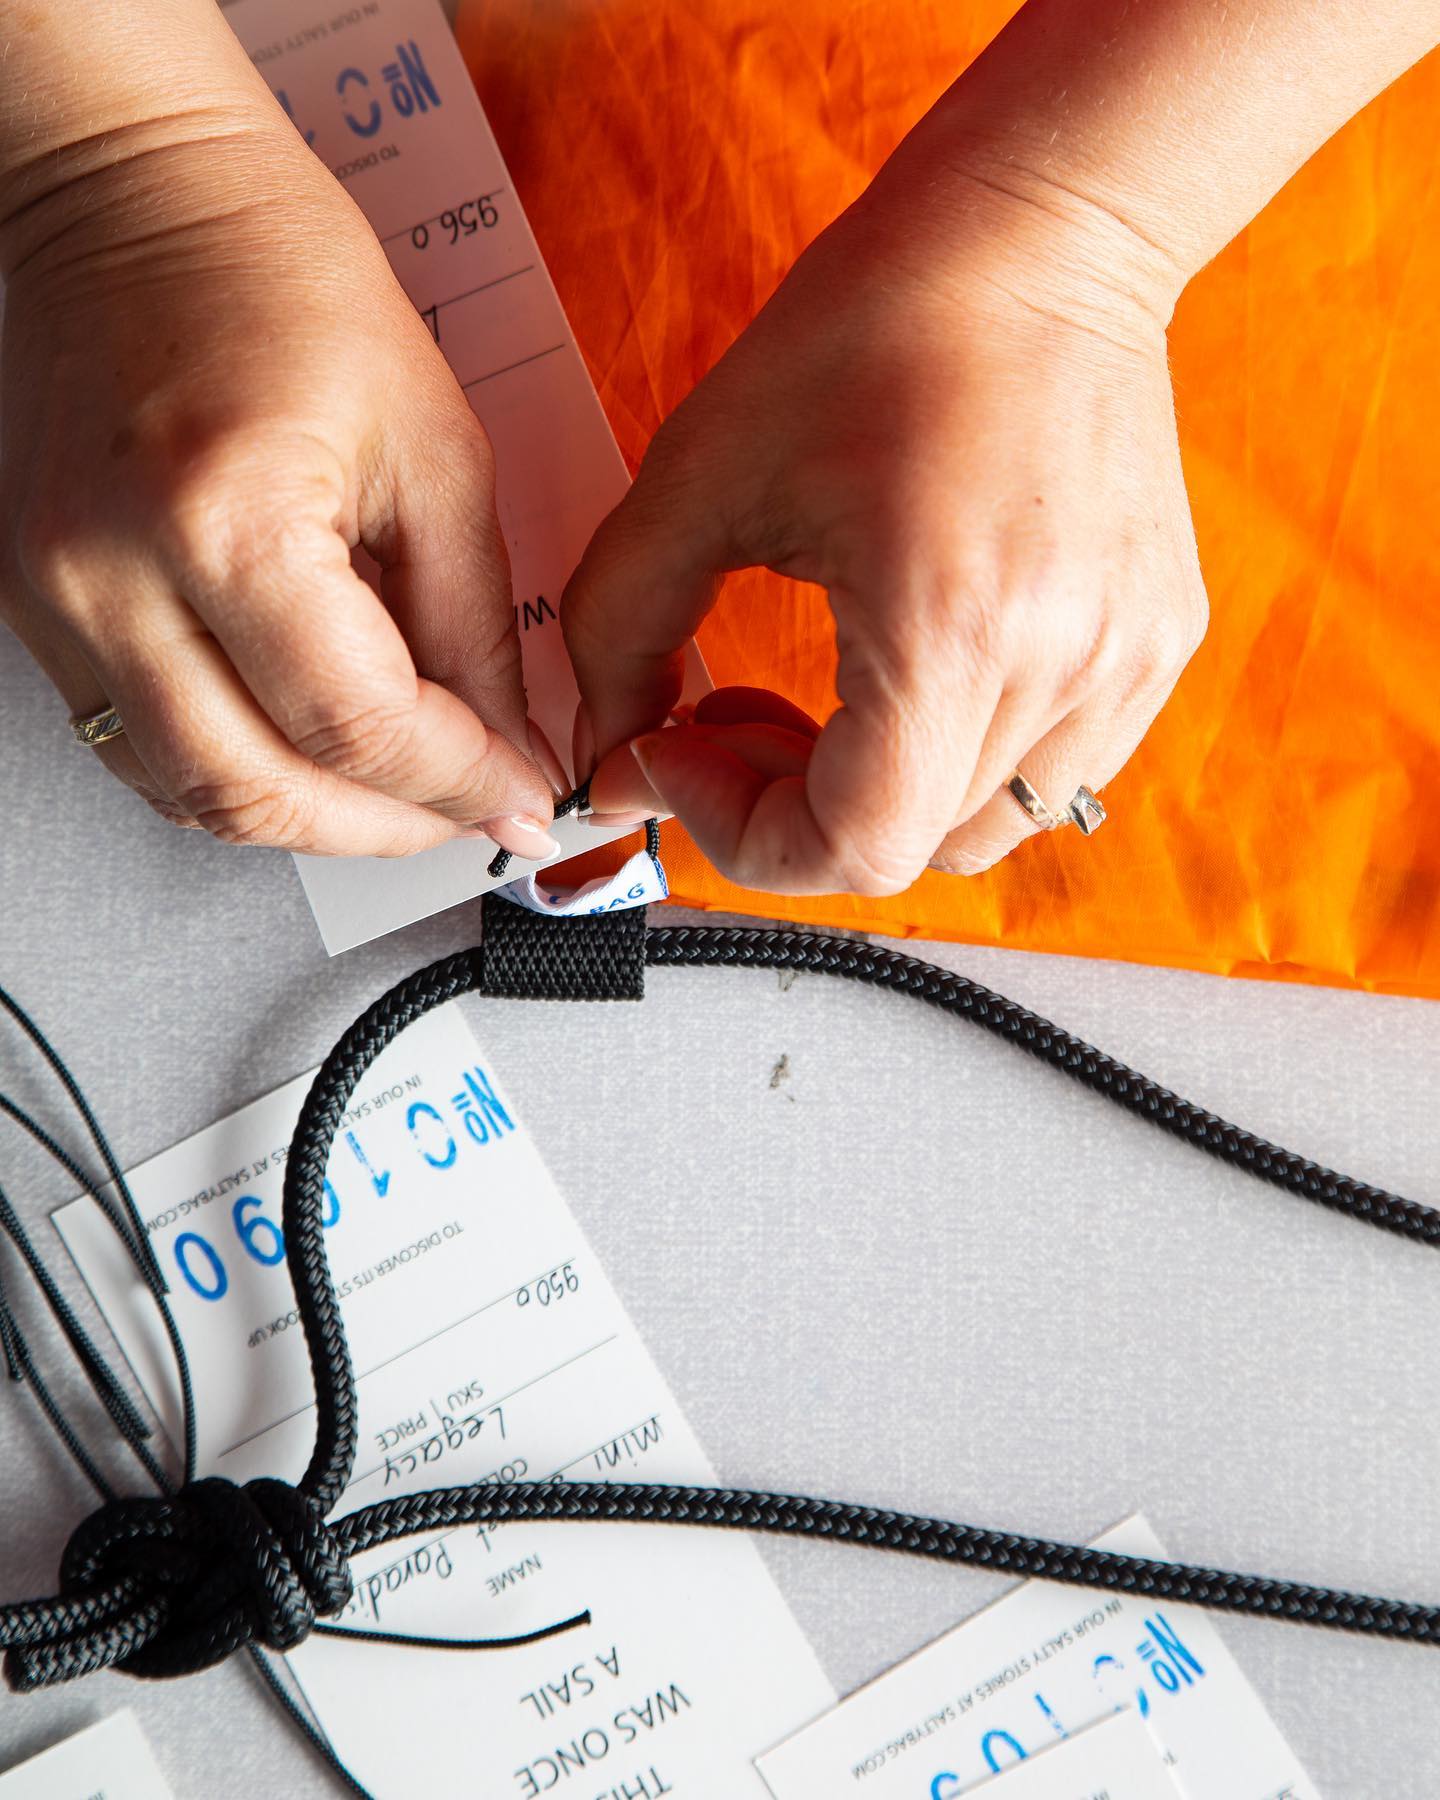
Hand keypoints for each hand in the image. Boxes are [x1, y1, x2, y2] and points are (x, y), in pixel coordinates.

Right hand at [0, 120, 555, 859]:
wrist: (137, 202)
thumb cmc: (280, 282)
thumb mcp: (434, 449)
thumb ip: (475, 623)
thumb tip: (507, 748)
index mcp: (225, 518)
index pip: (359, 725)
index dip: (460, 783)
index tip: (519, 797)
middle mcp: (112, 576)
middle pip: (261, 793)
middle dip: (389, 829)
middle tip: (467, 813)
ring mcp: (57, 602)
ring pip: (192, 797)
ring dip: (314, 823)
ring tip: (401, 794)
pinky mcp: (38, 610)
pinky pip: (143, 752)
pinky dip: (242, 777)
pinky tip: (311, 756)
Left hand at [567, 145, 1207, 893]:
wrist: (1041, 240)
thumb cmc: (882, 326)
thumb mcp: (699, 474)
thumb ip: (619, 631)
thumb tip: (607, 754)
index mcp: (952, 623)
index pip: (853, 847)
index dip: (742, 835)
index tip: (679, 757)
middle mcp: (1064, 663)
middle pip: (902, 848)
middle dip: (783, 807)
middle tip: (730, 716)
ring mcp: (1127, 664)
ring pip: (970, 830)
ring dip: (870, 797)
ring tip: (823, 694)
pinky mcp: (1157, 648)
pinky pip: (1040, 779)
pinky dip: (949, 765)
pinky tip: (904, 676)